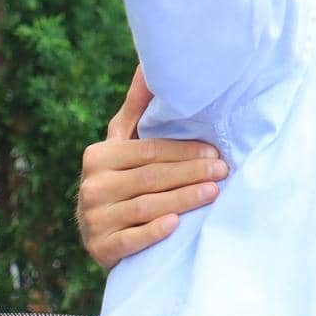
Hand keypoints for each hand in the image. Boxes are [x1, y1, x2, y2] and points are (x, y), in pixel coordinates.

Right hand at [76, 65, 227, 268]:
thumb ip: (136, 110)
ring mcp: (93, 219)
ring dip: (183, 198)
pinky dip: (153, 232)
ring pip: (146, 206)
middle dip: (191, 173)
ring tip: (214, 192)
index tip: (216, 151)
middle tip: (224, 170)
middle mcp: (91, 186)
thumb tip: (148, 66)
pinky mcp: (100, 248)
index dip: (184, 151)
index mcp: (98, 156)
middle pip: (151, 177)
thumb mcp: (124, 144)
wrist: (107, 238)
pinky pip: (131, 239)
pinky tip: (175, 225)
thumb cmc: (125, 181)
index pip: (149, 151)